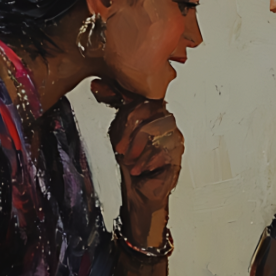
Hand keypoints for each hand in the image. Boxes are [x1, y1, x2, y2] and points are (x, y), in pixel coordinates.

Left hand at [93, 82, 184, 228]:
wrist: (137, 190)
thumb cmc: (129, 161)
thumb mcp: (116, 129)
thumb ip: (114, 108)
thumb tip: (97, 85)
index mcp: (153, 110)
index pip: (143, 100)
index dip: (127, 117)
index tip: (116, 135)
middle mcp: (166, 121)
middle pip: (150, 111)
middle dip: (130, 132)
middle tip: (121, 149)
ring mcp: (174, 137)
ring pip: (155, 131)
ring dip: (137, 149)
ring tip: (130, 161)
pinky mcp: (178, 156)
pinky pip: (162, 151)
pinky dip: (145, 162)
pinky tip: (138, 169)